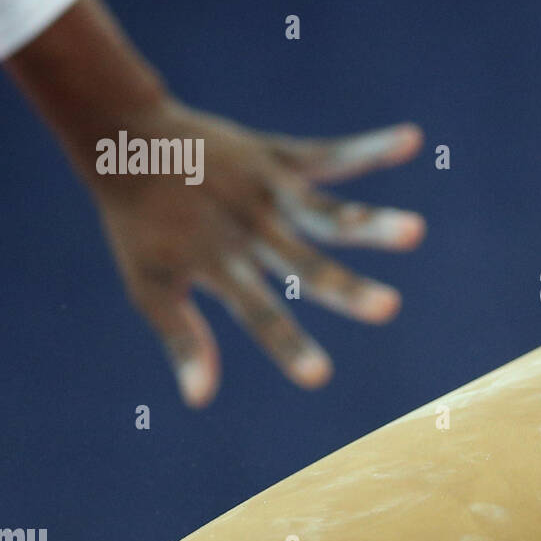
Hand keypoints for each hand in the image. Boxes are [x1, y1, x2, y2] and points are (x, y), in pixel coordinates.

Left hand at [87, 100, 424, 406]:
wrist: (124, 140)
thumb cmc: (140, 225)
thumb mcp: (150, 285)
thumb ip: (182, 338)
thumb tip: (199, 400)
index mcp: (220, 264)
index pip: (258, 313)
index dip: (288, 345)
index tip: (320, 378)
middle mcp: (249, 229)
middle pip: (304, 264)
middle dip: (346, 288)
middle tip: (388, 309)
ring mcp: (266, 191)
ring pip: (325, 211)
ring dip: (370, 222)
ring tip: (416, 231)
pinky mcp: (277, 158)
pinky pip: (329, 154)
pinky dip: (369, 149)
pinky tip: (410, 140)